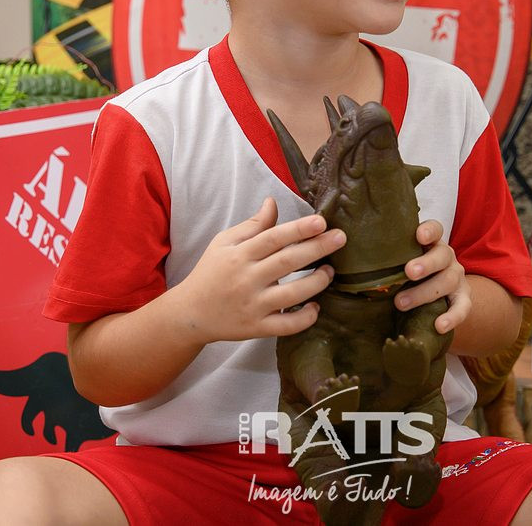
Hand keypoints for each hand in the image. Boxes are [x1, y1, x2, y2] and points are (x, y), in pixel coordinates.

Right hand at [169, 197, 343, 343]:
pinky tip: (315, 307)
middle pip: (287, 262)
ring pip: (292, 295)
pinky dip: (304, 318)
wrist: (190, 313)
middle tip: (341, 238)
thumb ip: (252, 225)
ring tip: (330, 271)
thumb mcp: (225, 242)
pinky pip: (286, 326)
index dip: (298, 229)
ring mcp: (253, 306)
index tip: (321, 222)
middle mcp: (247, 279)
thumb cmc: (211, 272)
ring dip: (316, 282)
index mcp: (240, 255)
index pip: (273, 238)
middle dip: (317, 248)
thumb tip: (272, 202)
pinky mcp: (256, 329)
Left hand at [394, 219, 469, 333]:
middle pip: (442, 256)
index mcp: (432, 243)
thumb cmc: (408, 274)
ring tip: (401, 303)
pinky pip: (463, 307)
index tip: (418, 236)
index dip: (429, 231)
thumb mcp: (399, 262)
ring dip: (425, 293)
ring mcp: (457, 278)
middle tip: (408, 272)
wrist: (436, 295)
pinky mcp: (462, 298)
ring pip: (449, 281)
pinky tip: (439, 326)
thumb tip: (345, 257)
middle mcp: (447, 257)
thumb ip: (384, 258)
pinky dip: (453, 317)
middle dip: (426, 264)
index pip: (435, 229)